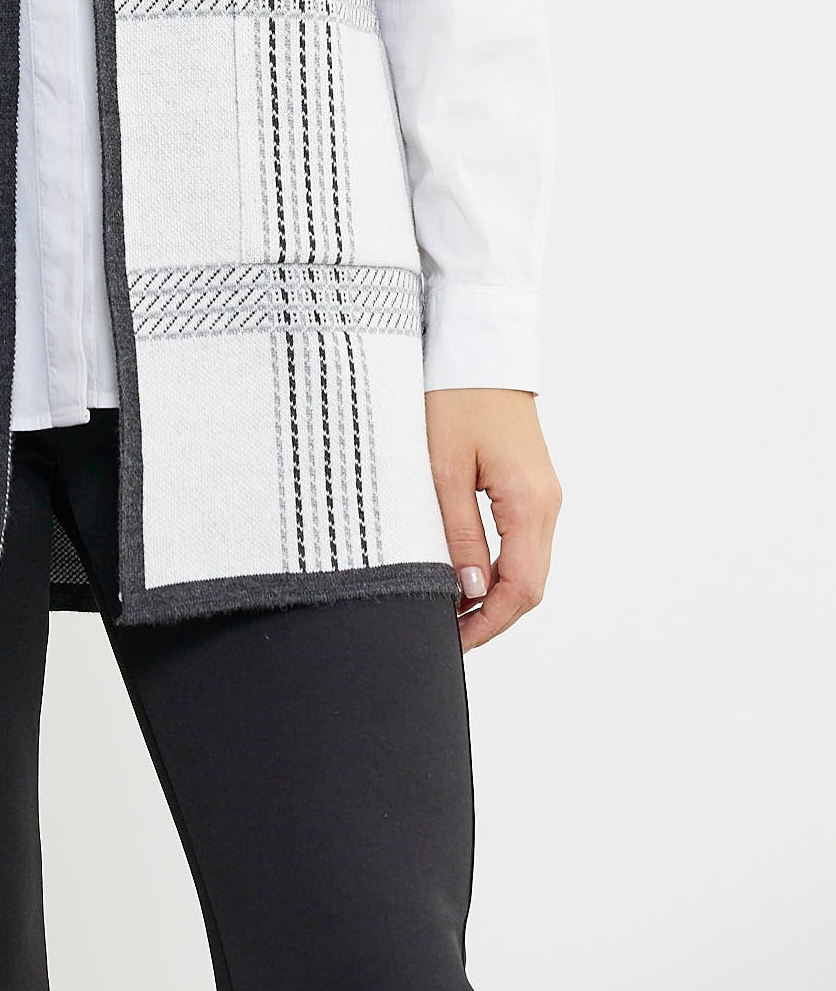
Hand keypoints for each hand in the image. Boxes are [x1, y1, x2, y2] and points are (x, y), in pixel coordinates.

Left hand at [425, 389, 561, 653]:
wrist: (476, 347)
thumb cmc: (456, 397)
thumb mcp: (443, 468)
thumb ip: (457, 534)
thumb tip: (469, 592)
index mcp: (530, 503)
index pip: (520, 590)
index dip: (488, 625)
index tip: (452, 642)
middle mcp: (547, 504)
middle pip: (530, 586)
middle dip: (491, 618)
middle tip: (445, 634)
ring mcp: (544, 495)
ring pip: (528, 567)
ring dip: (495, 596)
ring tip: (448, 609)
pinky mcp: (531, 486)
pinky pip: (523, 543)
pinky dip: (499, 568)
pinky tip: (465, 573)